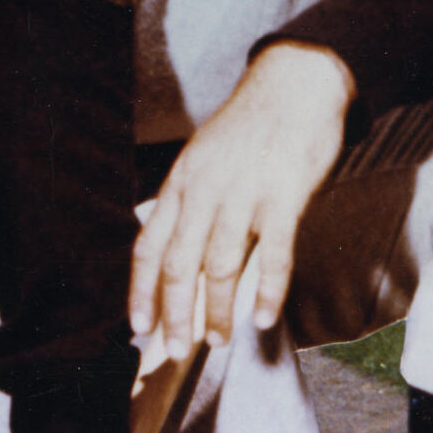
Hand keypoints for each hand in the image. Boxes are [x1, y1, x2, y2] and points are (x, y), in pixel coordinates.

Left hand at [127, 43, 350, 363]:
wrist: (294, 83)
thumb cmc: (250, 127)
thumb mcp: (203, 156)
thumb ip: (188, 200)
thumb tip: (174, 251)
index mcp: (182, 180)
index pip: (149, 245)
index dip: (141, 290)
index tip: (138, 326)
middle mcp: (205, 188)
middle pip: (180, 264)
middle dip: (174, 314)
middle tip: (177, 349)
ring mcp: (243, 192)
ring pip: (221, 265)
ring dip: (218, 311)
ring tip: (220, 339)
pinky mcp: (284, 195)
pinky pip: (273, 253)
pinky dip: (267, 290)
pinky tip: (262, 318)